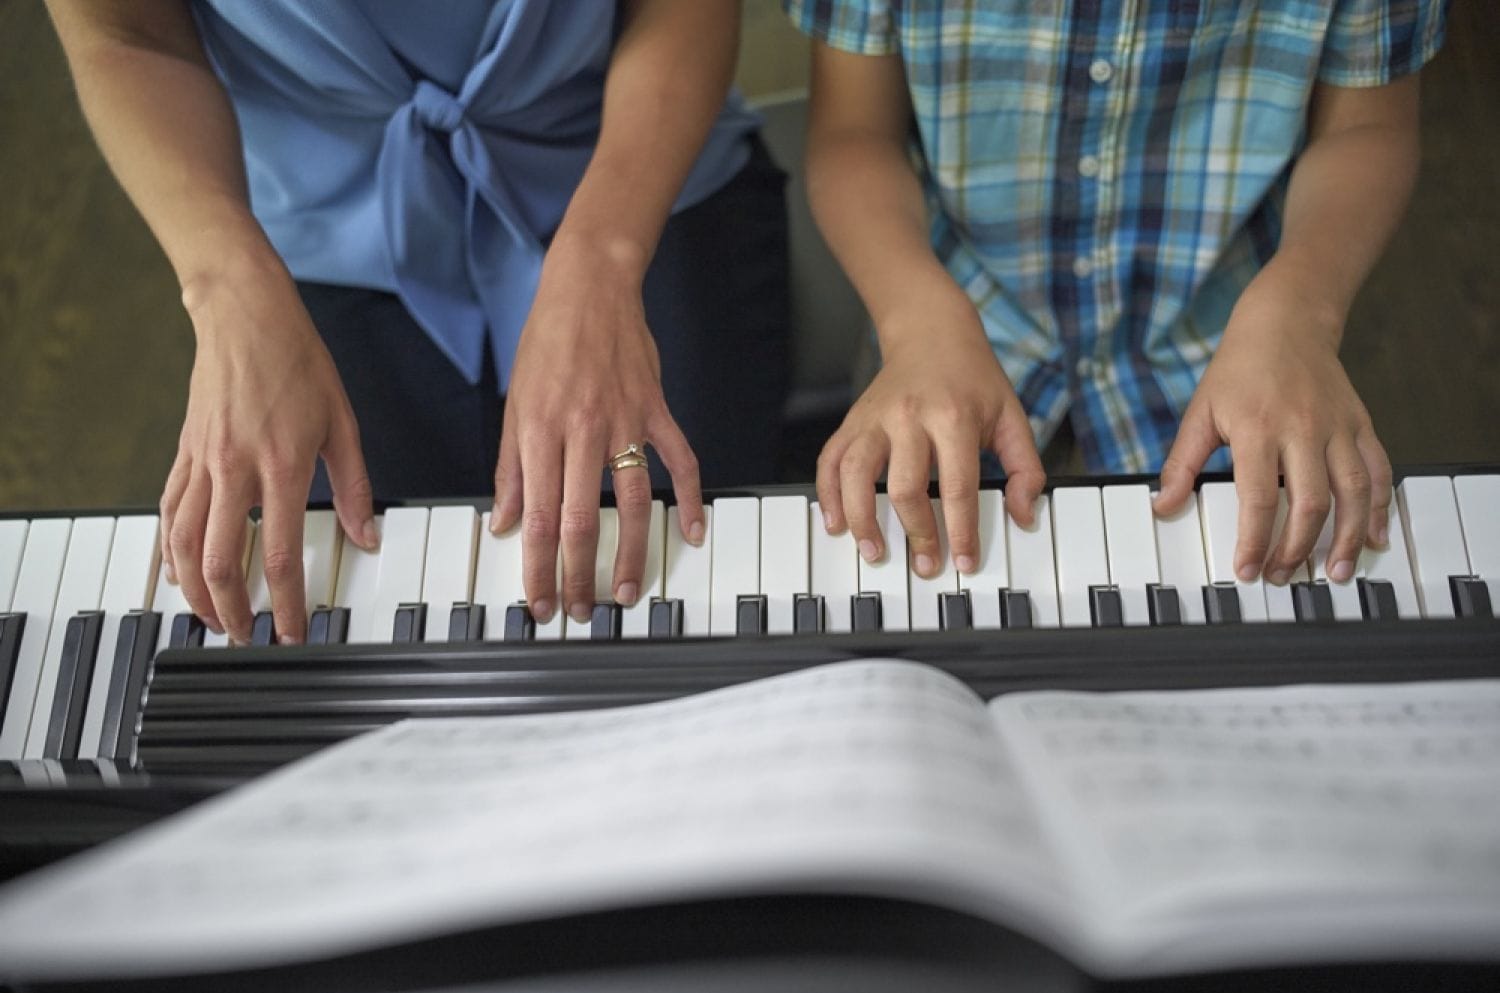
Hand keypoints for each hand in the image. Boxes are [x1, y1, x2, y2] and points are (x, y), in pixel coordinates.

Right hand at [162, 250, 375, 644]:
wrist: (244, 315)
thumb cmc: (296, 361)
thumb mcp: (342, 423)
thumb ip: (353, 486)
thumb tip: (366, 533)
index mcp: (281, 465)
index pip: (283, 553)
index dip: (286, 601)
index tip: (289, 632)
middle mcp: (234, 469)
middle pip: (220, 560)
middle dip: (231, 610)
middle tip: (245, 636)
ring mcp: (202, 462)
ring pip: (183, 543)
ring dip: (194, 591)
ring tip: (212, 617)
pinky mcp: (183, 453)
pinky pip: (168, 513)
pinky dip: (169, 550)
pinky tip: (178, 572)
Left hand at [491, 236, 703, 624]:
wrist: (590, 287)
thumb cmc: (547, 341)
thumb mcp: (514, 403)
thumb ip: (511, 468)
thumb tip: (506, 521)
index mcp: (541, 431)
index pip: (539, 517)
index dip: (539, 567)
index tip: (539, 602)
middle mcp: (583, 431)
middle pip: (583, 520)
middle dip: (579, 575)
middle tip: (578, 611)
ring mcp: (626, 422)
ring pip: (633, 502)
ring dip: (631, 554)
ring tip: (626, 592)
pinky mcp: (657, 410)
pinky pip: (681, 460)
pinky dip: (691, 497)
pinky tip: (694, 530)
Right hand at [816, 293, 1044, 578]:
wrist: (932, 331)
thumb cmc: (974, 379)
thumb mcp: (1012, 416)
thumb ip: (1026, 468)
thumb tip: (1023, 516)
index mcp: (954, 417)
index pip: (957, 486)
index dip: (961, 530)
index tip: (964, 562)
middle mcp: (909, 417)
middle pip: (904, 487)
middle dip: (915, 533)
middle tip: (926, 565)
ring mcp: (875, 418)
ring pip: (856, 474)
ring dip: (861, 519)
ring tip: (873, 551)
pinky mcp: (852, 421)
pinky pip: (830, 460)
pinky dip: (828, 494)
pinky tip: (836, 523)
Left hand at [1153, 265, 1390, 584]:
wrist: (1285, 322)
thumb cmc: (1238, 370)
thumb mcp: (1200, 413)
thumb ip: (1181, 464)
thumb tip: (1162, 507)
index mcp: (1257, 429)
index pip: (1257, 498)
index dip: (1253, 541)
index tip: (1246, 571)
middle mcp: (1302, 429)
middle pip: (1309, 503)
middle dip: (1296, 549)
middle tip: (1281, 577)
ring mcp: (1337, 427)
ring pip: (1352, 492)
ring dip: (1346, 538)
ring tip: (1333, 572)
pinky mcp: (1360, 424)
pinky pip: (1378, 471)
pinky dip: (1379, 507)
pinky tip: (1373, 536)